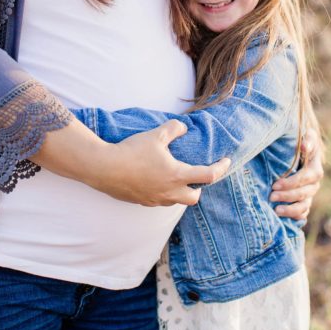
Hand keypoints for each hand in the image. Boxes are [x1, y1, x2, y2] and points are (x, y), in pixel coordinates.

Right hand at [100, 120, 230, 207]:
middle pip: (195, 197)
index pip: (209, 176)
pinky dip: (164, 193)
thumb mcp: (155, 135)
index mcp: (177, 175)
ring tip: (175, 177)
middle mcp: (169, 192)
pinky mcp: (142, 202)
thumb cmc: (132, 151)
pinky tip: (155, 181)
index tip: (226, 161)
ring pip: (176, 201)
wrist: (104, 168)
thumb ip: (173, 129)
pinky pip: (160, 201)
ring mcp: (155, 200)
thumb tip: (184, 127)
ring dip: (180, 191)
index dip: (221, 167)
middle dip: (199, 187)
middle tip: (196, 174)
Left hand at [269, 126, 323, 221]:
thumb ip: (307, 140)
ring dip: (291, 210)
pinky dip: (294, 217)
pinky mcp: (304, 202)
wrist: (300, 151)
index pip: (306, 178)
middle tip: (271, 196)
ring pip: (304, 206)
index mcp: (315, 169)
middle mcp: (314, 184)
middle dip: (287, 196)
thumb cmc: (300, 142)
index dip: (292, 183)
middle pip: (304, 194)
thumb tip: (303, 145)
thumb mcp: (306, 137)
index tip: (275, 184)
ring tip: (276, 211)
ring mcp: (310, 194)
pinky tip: (283, 218)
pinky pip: (303, 213)